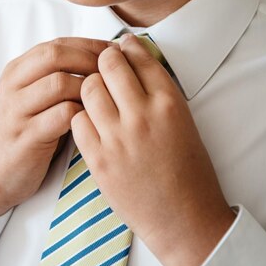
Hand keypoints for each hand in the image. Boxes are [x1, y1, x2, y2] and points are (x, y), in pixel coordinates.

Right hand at [0, 37, 109, 227]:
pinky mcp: (25, 137)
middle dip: (91, 59)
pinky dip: (84, 114)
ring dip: (89, 88)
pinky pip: (61, 116)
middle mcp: (13, 86)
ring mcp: (16, 111)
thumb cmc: (26, 131)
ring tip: (109, 97)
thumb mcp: (33, 97)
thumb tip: (104, 58)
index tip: (116, 54)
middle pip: (56, 55)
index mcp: (17, 70)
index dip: (90, 45)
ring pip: (59, 83)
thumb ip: (56, 76)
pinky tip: (96, 120)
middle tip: (116, 72)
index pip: (57, 44)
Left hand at [72, 34, 235, 265]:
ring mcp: (118, 138)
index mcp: (170, 103)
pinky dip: (82, 116)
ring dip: (91, 86)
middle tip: (104, 65)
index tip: (122, 46)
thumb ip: (159, 91)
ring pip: (88, 88)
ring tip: (97, 94)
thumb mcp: (183, 121)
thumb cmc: (188, 170)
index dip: (127, 47)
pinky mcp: (99, 160)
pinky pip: (77, 120)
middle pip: (109, 64)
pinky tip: (92, 122)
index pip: (140, 57)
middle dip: (104, 60)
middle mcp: (143, 115)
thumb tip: (135, 59)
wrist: (184, 219)